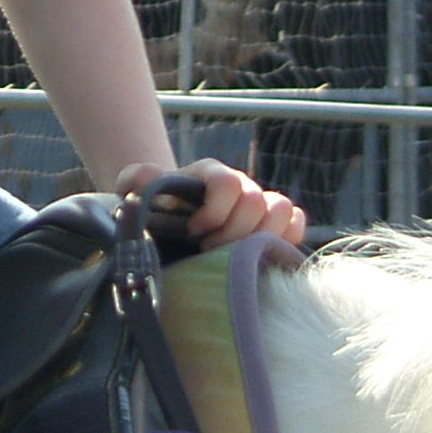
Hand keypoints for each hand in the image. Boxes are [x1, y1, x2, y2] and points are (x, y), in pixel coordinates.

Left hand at [115, 157, 307, 250]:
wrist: (168, 214)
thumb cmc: (153, 203)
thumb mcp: (135, 188)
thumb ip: (137, 178)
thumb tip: (148, 178)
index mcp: (211, 174)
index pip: (227, 184)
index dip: (214, 212)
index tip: (192, 234)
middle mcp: (241, 186)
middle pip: (256, 202)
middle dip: (233, 233)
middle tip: (208, 252)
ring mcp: (259, 204)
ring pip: (283, 210)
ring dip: (262, 238)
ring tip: (234, 257)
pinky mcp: (272, 225)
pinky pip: (296, 223)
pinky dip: (287, 238)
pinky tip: (259, 256)